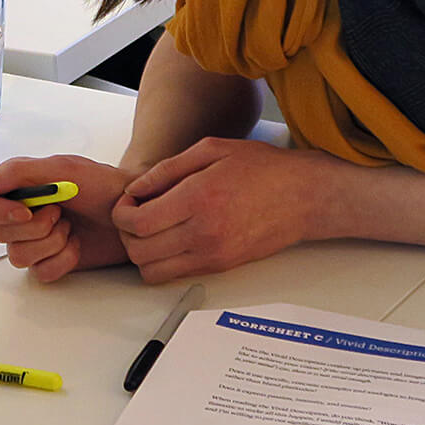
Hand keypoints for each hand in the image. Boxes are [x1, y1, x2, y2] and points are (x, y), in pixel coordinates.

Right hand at [0, 155, 134, 281]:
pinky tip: (77, 245)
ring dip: (49, 242)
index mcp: (17, 187)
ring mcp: (35, 240)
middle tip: (61, 212)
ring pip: (16, 256)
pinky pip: (40, 272)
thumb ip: (18, 172)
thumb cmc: (102, 184)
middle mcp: (20, 213)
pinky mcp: (51, 261)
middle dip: (33, 226)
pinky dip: (62, 260)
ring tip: (71, 228)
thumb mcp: (62, 168)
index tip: (23, 210)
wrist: (133, 211)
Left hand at [112, 137, 335, 282]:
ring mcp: (213, 255)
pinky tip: (171, 237)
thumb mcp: (211, 149)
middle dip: (126, 233)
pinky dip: (162, 261)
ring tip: (153, 228)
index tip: (128, 201)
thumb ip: (167, 170)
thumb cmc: (261, 168)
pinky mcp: (221, 267)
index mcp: (198, 199)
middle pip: (138, 252)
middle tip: (136, 213)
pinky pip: (175, 275)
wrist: (304, 196)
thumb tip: (135, 189)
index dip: (120, 212)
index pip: (136, 223)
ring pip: (152, 271)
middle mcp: (203, 233)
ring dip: (142, 252)